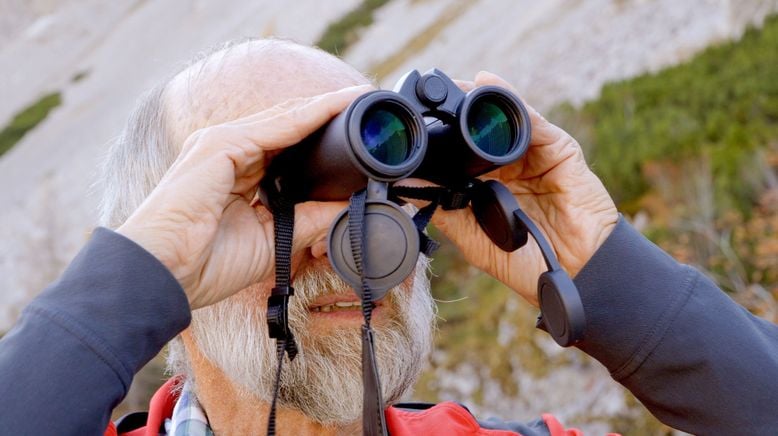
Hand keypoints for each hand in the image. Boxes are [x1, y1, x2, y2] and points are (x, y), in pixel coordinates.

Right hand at [117, 85, 371, 308]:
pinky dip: (310, 114)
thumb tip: (346, 208)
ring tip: (362, 99)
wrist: (164, 274)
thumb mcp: (272, 240)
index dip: (323, 139)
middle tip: (368, 109)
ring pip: (288, 119)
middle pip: (291, 128)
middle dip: (328, 117)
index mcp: (239, 174)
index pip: (290, 149)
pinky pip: (278, 125)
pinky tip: (339, 106)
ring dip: (326, 107)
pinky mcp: (221, 143)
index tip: (359, 135)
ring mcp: (224, 144)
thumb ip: (308, 220)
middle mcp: (232, 153)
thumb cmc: (206, 263)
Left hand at [423, 72, 616, 305]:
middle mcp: (509, 167)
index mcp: (486, 186)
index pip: (460, 153)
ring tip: (456, 85)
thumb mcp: (474, 239)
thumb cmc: (528, 262)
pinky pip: (534, 122)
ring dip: (481, 99)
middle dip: (456, 110)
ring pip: (506, 120)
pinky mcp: (559, 150)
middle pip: (480, 130)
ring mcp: (534, 156)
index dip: (439, 138)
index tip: (412, 123)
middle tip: (429, 91)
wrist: (576, 273)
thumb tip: (407, 189)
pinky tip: (491, 88)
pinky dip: (513, 102)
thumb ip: (445, 212)